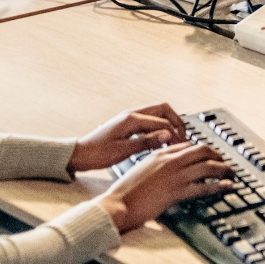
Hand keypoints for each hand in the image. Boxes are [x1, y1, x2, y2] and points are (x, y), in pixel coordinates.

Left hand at [69, 104, 186, 171]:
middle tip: (184, 136)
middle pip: (162, 109)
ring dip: (169, 123)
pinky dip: (160, 127)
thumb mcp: (123, 151)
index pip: (162, 121)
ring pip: (157, 113)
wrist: (80, 154)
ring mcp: (129, 118)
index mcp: (131, 119)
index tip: (182, 145)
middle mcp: (131, 114)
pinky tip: (162, 140)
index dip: (175, 133)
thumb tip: (167, 135)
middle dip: (176, 120)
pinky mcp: (128, 125)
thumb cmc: (97, 153)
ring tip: (176, 138)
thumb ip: (147, 142)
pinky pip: (149, 120)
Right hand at [97, 141, 232, 232]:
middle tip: (225, 163)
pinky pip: (203, 186)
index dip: (202, 150)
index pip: (188, 146)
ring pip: (207, 166)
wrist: (119, 203)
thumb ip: (156, 165)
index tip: (210, 156)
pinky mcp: (176, 192)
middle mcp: (169, 160)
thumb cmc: (126, 190)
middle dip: (217, 155)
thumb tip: (168, 169)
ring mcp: (174, 175)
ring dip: (223, 169)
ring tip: (231, 174)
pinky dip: (218, 186)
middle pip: (201, 151)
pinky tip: (226, 187)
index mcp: (160, 153)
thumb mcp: (142, 169)